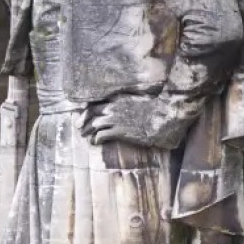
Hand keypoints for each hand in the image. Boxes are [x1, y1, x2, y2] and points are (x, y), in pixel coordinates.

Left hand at [81, 94, 197, 147]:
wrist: (163, 117)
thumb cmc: (153, 110)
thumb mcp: (136, 101)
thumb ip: (124, 103)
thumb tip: (119, 107)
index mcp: (117, 100)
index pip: (94, 104)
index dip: (86, 112)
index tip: (82, 117)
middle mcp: (113, 108)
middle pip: (91, 115)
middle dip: (83, 123)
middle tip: (81, 130)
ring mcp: (116, 120)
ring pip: (94, 125)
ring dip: (88, 133)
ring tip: (87, 138)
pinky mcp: (119, 131)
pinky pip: (101, 135)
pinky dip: (96, 139)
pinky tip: (96, 143)